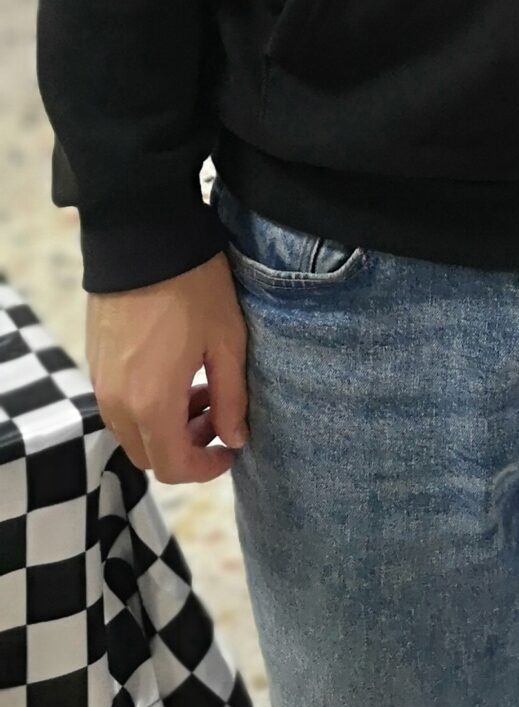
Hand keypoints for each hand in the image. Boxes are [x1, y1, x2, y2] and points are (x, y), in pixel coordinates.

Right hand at [85, 254, 249, 481]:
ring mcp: (100, 382)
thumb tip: (235, 440)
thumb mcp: (227, 340)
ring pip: (133, 431)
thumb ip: (232, 397)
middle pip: (149, 455)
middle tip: (220, 415)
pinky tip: (178, 372)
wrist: (144, 238)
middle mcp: (116, 402)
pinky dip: (148, 404)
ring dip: (168, 425)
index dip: (206, 469)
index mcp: (150, 403)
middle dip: (187, 447)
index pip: (174, 467)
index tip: (231, 451)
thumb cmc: (194, 286)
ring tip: (204, 388)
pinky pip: (120, 405)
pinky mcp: (95, 362)